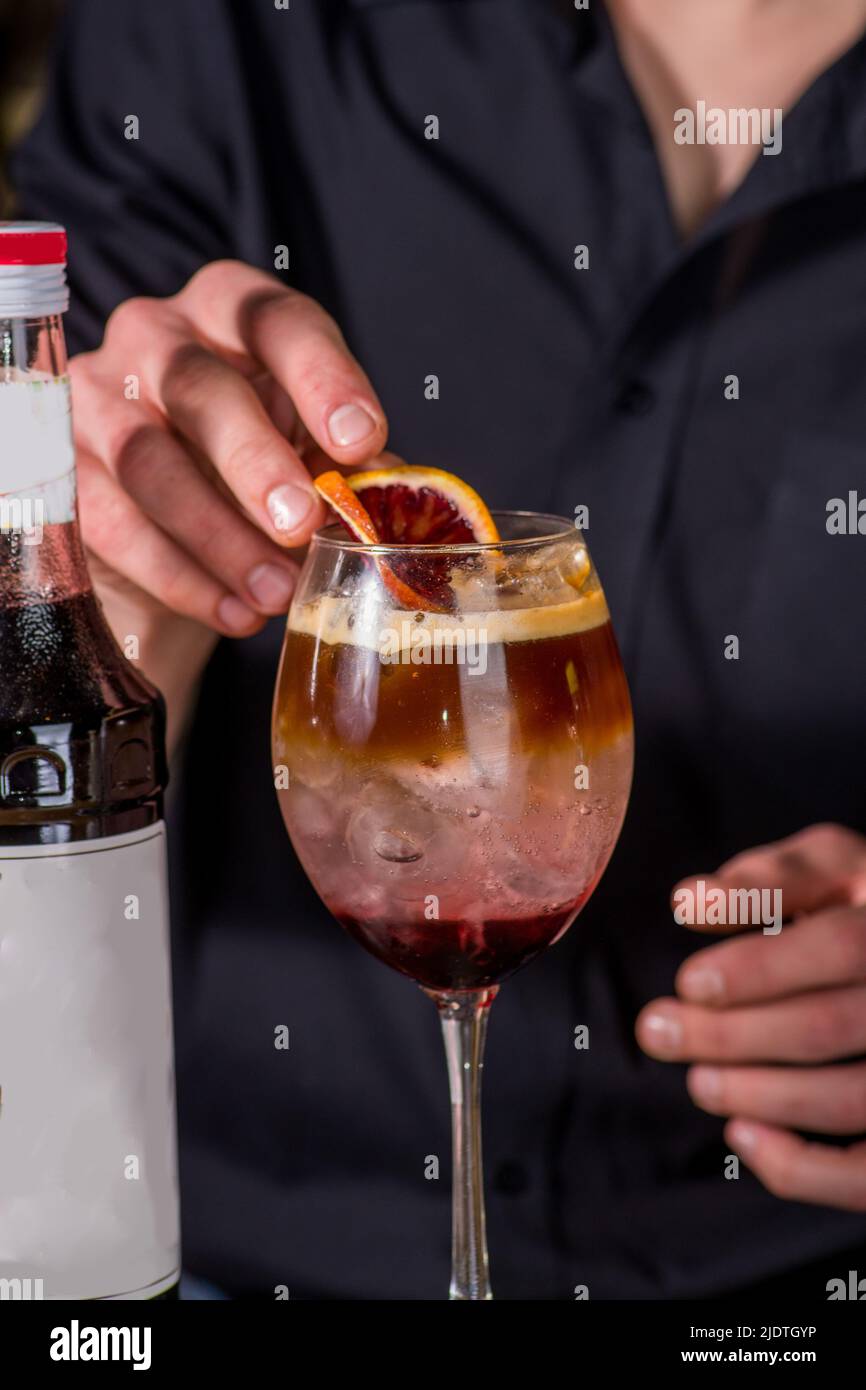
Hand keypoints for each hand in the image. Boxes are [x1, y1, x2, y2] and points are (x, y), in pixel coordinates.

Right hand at [71, 260, 391, 739]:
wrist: (167, 517)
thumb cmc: (252, 465)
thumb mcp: (304, 448)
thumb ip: (343, 464)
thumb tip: (400, 505)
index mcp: (232, 311)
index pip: (277, 319)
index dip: (322, 377)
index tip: (360, 441)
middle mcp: (156, 338)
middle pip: (200, 388)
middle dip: (256, 461)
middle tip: (302, 524)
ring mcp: (98, 400)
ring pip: (149, 462)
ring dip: (219, 537)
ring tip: (275, 593)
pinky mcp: (65, 470)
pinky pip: (113, 524)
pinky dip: (179, 577)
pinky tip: (233, 613)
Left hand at [636, 824, 865, 1211]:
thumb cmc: (865, 905)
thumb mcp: (836, 866)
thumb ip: (770, 878)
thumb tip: (691, 902)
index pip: (839, 946)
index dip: (759, 968)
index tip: (690, 982)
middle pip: (828, 1026)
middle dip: (731, 1034)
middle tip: (659, 1031)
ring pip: (850, 1099)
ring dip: (758, 1094)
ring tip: (698, 1079)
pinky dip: (801, 1169)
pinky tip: (742, 1136)